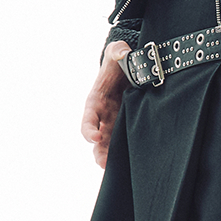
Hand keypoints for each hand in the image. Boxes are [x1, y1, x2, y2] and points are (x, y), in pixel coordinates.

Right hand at [83, 42, 130, 168]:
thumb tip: (123, 52)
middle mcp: (102, 115)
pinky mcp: (125, 125)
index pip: (88, 118)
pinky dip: (124, 153)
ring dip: (109, 156)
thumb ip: (119, 51)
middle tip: (103, 163)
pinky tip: (132, 164)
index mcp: (96, 100)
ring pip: (108, 144)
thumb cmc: (118, 60)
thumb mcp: (117, 52)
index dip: (89, 129)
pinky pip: (122, 141)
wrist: (127, 67)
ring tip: (115, 170)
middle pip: (96, 138)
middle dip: (98, 151)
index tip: (94, 137)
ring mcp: (113, 123)